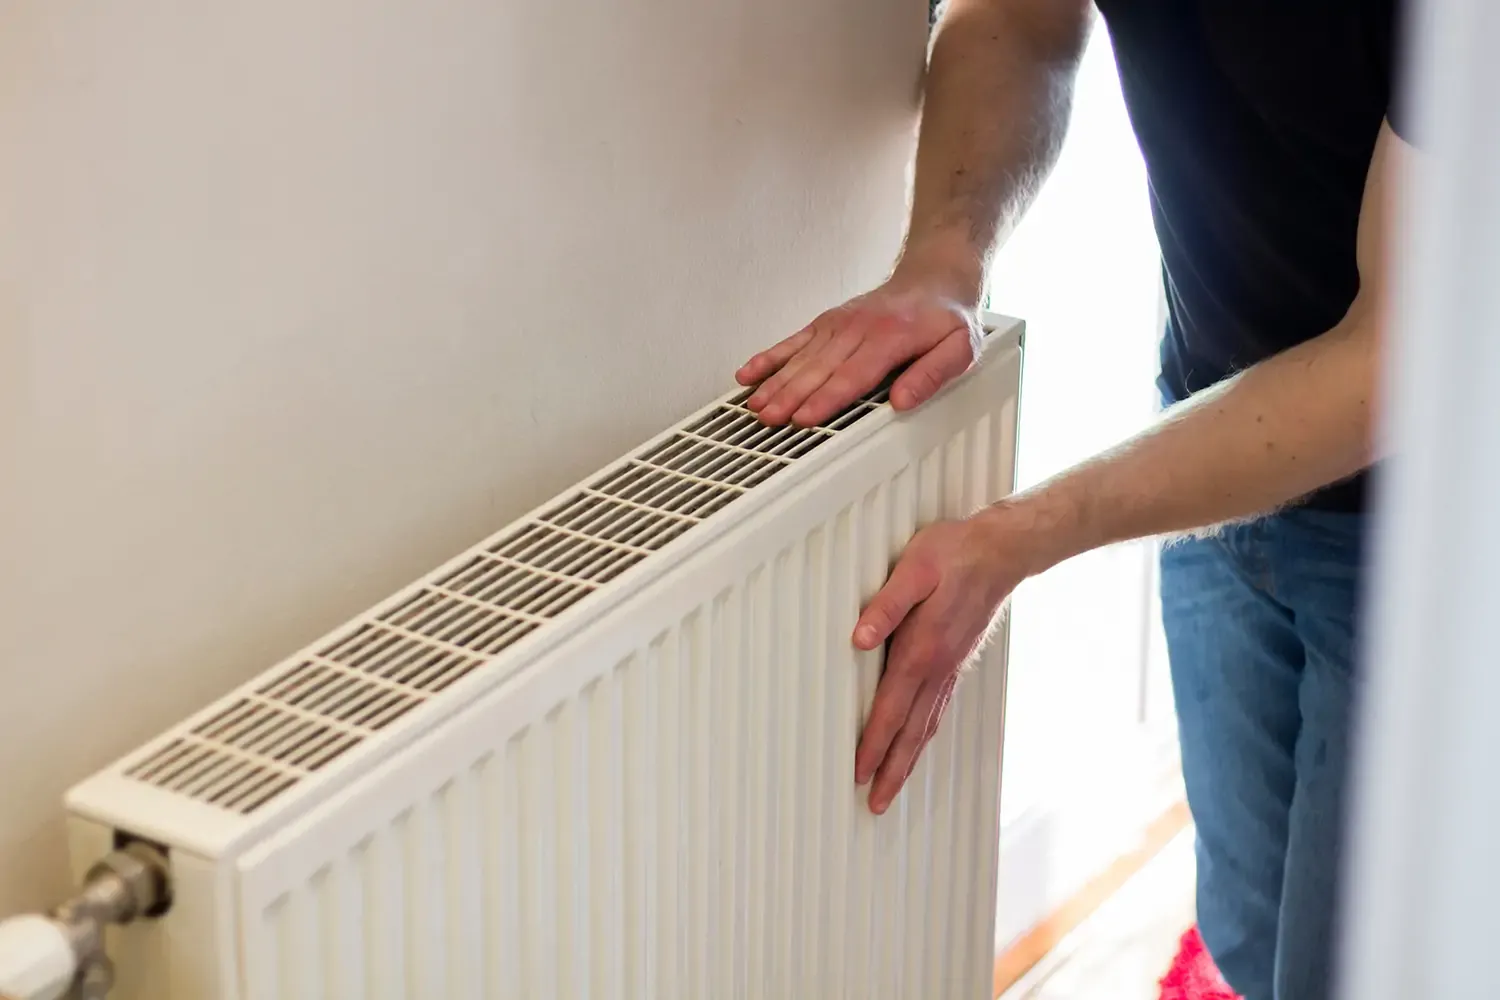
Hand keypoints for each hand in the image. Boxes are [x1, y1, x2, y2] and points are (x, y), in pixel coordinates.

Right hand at [735, 271, 982, 427]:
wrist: (934, 277)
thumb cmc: (945, 318)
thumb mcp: (960, 348)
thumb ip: (932, 374)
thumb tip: (904, 401)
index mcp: (890, 338)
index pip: (852, 375)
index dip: (827, 398)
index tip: (806, 418)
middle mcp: (858, 329)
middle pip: (819, 369)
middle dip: (791, 396)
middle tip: (771, 418)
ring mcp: (838, 324)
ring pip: (801, 358)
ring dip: (776, 382)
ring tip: (755, 406)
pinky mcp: (827, 322)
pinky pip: (794, 341)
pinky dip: (769, 357)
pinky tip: (749, 373)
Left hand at [850, 507, 1035, 814]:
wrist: (1001, 551)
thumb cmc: (954, 554)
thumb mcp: (914, 569)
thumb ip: (886, 606)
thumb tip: (858, 639)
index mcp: (923, 650)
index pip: (892, 708)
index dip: (873, 744)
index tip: (858, 773)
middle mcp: (938, 668)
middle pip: (911, 733)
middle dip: (891, 771)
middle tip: (875, 804)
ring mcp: (950, 669)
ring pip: (926, 727)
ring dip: (907, 761)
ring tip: (892, 788)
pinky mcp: (956, 662)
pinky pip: (937, 710)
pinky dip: (924, 737)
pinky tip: (917, 744)